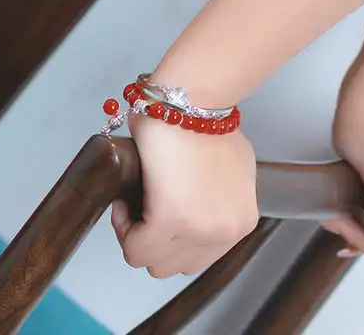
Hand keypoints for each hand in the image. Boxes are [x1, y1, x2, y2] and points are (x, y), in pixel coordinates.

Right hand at [108, 115, 257, 279]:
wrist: (189, 99)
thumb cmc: (203, 120)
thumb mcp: (229, 167)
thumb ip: (219, 195)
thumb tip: (197, 202)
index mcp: (240, 221)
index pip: (198, 257)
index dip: (170, 238)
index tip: (156, 210)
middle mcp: (224, 231)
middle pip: (177, 265)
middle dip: (153, 240)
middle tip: (142, 208)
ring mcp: (200, 230)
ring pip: (155, 262)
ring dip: (138, 236)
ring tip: (135, 202)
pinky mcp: (172, 220)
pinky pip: (137, 249)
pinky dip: (124, 228)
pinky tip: (124, 202)